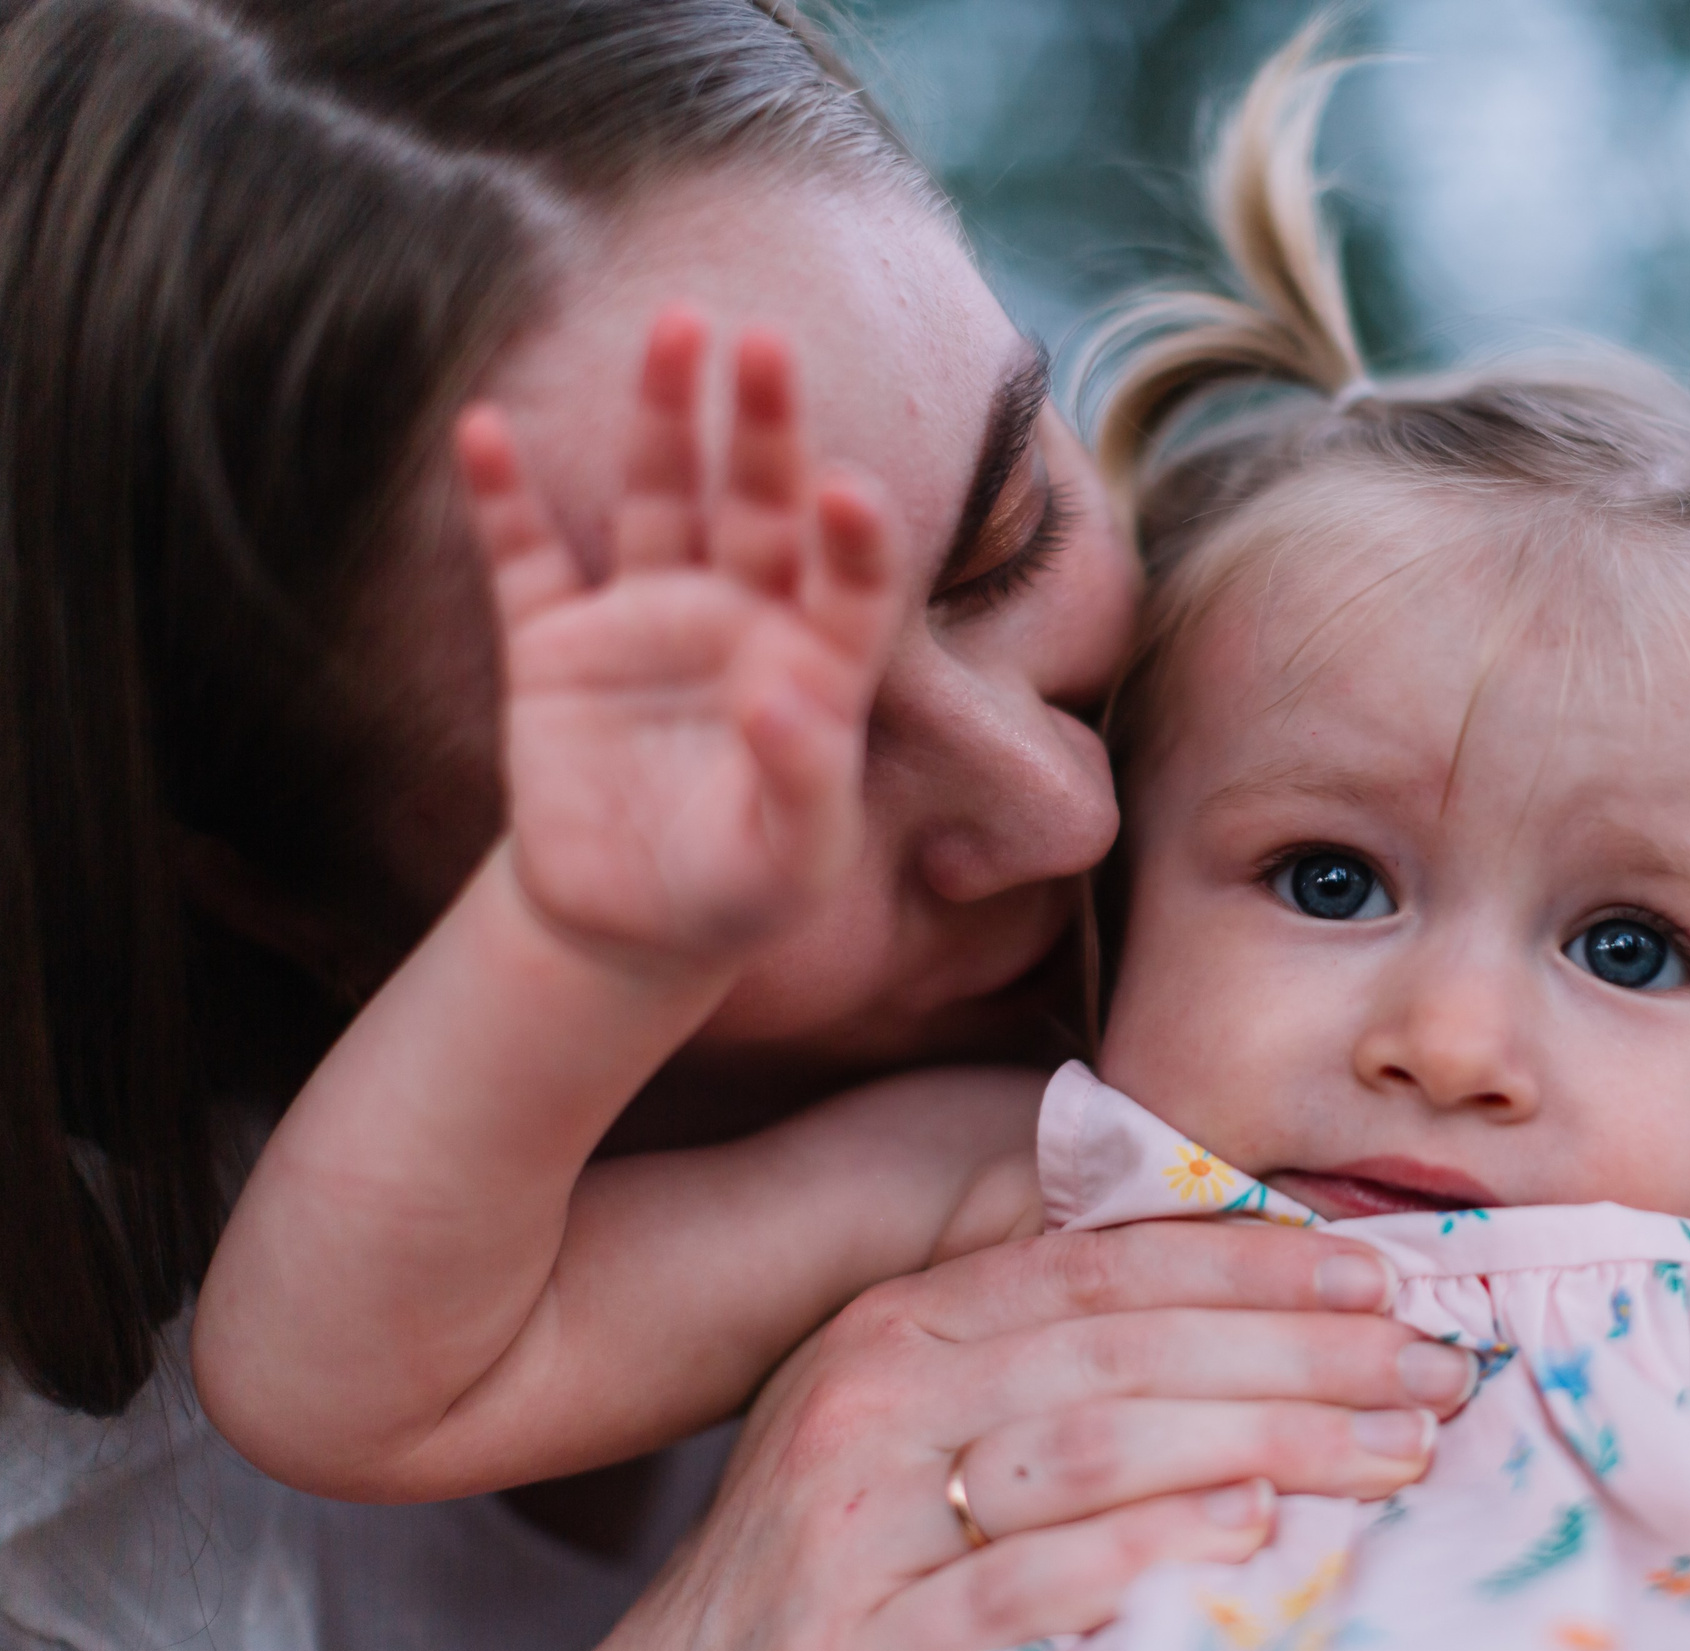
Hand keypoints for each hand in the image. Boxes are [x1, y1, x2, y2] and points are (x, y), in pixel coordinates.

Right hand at [457, 309, 902, 966]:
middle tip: (767, 339)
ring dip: (665, 416)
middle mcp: (738, 618)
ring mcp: (645, 619)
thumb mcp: (789, 857)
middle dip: (766, 424)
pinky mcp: (554, 644)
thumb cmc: (739, 889)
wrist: (628, 926)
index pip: (849, 580)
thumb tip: (784, 694)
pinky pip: (525, 557)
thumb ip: (803, 778)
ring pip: (661, 497)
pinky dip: (502, 497)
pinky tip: (482, 428)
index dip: (853, 534)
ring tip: (676, 330)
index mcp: (815, 664)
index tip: (847, 488)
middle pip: (760, 502)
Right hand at [507, 1221, 1480, 1650]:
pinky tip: (1247, 1534)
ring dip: (1261, 1440)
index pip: (1100, 1270)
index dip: (1249, 1265)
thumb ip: (1034, 1353)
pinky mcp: (856, 1643)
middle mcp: (874, 1397)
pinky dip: (1143, 1548)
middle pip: (1120, 1349)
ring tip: (1387, 1449)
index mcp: (900, 1325)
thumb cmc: (828, 1556)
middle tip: (1430, 1371)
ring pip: (1090, 1446)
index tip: (1379, 1278)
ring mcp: (858, 1520)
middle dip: (1296, 1354)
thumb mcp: (909, 1419)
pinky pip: (1021, 1582)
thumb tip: (1243, 1308)